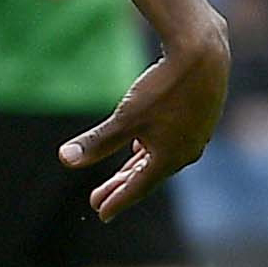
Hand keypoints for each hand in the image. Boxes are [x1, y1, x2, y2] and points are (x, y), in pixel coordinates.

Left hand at [59, 17, 227, 218]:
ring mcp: (197, 134)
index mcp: (170, 158)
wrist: (203, 53)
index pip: (138, 188)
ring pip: (162, 157)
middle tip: (99, 200)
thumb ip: (97, 142)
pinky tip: (145, 144)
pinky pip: (173, 141)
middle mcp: (187, 151)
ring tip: (122, 176)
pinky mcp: (200, 115)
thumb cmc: (164, 88)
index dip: (117, 200)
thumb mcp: (125, 118)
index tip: (101, 213)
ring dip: (139, 168)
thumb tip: (65, 160)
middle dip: (122, 187)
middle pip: (149, 175)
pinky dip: (155, 149)